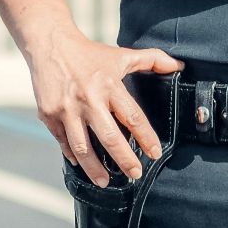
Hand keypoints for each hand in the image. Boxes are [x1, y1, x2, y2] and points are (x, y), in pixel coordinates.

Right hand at [24, 30, 183, 185]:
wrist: (50, 46)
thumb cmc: (90, 54)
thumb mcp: (122, 55)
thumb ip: (153, 60)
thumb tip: (178, 66)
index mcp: (109, 86)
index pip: (133, 117)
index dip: (146, 137)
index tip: (155, 154)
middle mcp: (88, 100)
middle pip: (109, 137)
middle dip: (124, 159)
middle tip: (135, 174)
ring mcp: (66, 110)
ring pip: (82, 146)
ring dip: (94, 167)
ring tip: (105, 181)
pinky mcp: (49, 115)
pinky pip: (63, 141)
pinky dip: (73, 155)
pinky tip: (82, 165)